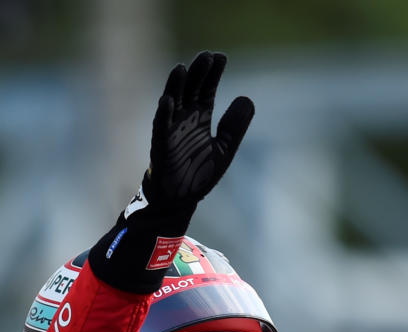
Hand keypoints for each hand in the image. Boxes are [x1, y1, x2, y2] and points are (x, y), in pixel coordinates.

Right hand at [141, 51, 254, 211]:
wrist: (179, 200)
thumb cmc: (198, 174)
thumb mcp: (224, 148)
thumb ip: (235, 126)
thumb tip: (247, 98)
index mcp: (200, 118)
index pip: (206, 89)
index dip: (213, 74)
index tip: (221, 57)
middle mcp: (184, 119)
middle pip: (191, 90)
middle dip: (198, 73)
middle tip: (207, 56)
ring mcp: (170, 131)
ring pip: (172, 102)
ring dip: (176, 86)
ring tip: (182, 68)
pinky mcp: (161, 146)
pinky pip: (160, 128)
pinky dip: (163, 115)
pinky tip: (167, 100)